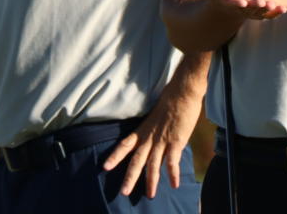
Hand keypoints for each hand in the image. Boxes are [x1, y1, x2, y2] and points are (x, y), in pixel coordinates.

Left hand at [102, 70, 203, 197]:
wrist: (181, 91)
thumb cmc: (169, 100)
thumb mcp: (154, 116)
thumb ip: (152, 130)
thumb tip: (153, 139)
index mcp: (143, 130)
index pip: (124, 145)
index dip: (114, 156)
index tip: (104, 167)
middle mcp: (150, 138)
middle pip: (136, 160)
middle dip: (130, 178)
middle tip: (123, 192)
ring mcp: (162, 141)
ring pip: (153, 165)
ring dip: (151, 181)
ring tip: (150, 195)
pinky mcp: (176, 142)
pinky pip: (173, 162)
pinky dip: (173, 174)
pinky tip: (174, 185)